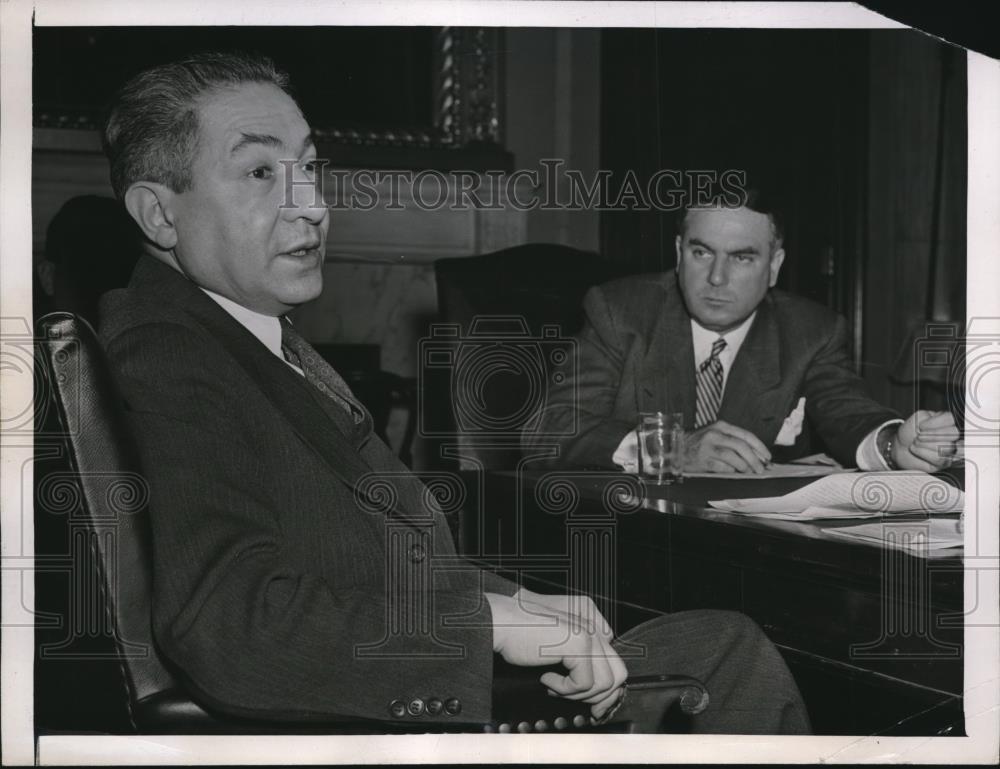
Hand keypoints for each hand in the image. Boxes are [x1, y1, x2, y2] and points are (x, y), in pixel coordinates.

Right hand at [485, 593, 626, 718]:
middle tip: (580, 705)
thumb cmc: (519, 632)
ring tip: (555, 686)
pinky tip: (546, 679)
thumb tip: (599, 694)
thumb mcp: (555, 642)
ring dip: (578, 694)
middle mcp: (593, 622)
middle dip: (601, 698)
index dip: (605, 688)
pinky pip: (584, 683)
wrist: (499, 620)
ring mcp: (588, 632)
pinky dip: (564, 689)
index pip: (614, 660)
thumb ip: (578, 657)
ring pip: (605, 683)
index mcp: (590, 617)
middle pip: (618, 673)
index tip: (591, 703)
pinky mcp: (578, 643)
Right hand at [684, 420, 771, 472]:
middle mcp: (714, 434)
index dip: (759, 447)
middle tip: (761, 468)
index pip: (745, 435)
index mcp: (721, 426)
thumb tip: (755, 454)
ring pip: (733, 457)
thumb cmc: (698, 443)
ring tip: (749, 471)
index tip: (767, 456)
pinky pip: (722, 467)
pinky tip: (734, 472)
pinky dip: (731, 471)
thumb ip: (733, 440)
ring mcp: (708, 447)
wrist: (676, 448)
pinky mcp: (703, 460)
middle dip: (754, 459)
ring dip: (745, 466)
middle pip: (741, 446)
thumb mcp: (715, 434)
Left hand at [891, 410, 961, 471]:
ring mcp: (952, 450)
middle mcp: (954, 435)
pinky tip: (918, 451)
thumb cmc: (911, 432)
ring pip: (948, 447)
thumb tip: (937, 422)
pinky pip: (940, 459)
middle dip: (931, 435)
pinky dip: (924, 454)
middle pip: (954, 433)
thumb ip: (930, 416)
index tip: (921, 426)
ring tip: (917, 443)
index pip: (951, 419)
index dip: (935, 423)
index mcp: (949, 421)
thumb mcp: (918, 417)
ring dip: (925, 444)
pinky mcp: (946, 462)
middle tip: (918, 436)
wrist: (901, 447)